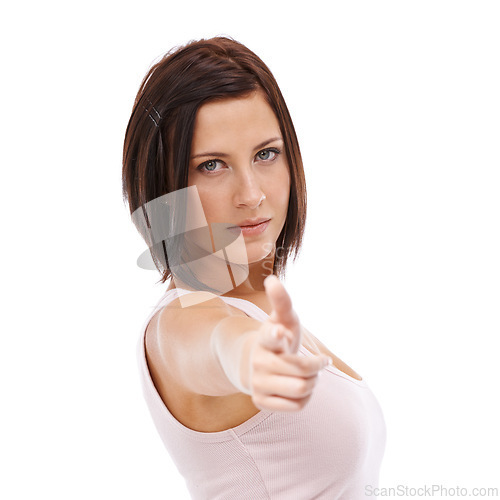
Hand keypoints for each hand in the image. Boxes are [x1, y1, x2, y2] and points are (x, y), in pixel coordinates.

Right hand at [248, 275, 330, 411]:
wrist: (254, 364)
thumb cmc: (277, 337)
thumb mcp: (282, 318)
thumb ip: (282, 301)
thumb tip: (272, 279)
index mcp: (265, 338)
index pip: (269, 336)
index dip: (276, 336)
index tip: (281, 333)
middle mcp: (259, 361)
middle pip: (302, 370)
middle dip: (318, 366)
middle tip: (321, 362)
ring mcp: (258, 383)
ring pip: (302, 389)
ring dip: (313, 382)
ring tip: (310, 375)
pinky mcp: (260, 402)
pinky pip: (297, 406)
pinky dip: (305, 397)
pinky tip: (298, 387)